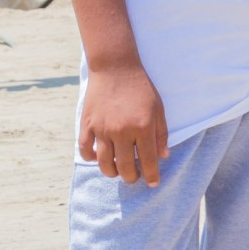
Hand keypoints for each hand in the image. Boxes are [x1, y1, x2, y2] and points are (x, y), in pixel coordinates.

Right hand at [79, 64, 169, 186]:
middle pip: (126, 168)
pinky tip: (99, 157)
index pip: (148, 161)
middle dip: (132, 178)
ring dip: (113, 173)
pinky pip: (86, 150)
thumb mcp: (158, 108)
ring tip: (118, 171)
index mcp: (142, 127)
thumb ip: (161, 134)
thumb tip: (163, 157)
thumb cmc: (140, 87)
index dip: (152, 176)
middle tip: (135, 176)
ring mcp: (102, 129)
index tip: (153, 183)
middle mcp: (122, 131)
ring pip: (105, 164)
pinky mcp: (87, 124)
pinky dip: (91, 158)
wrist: (115, 67)